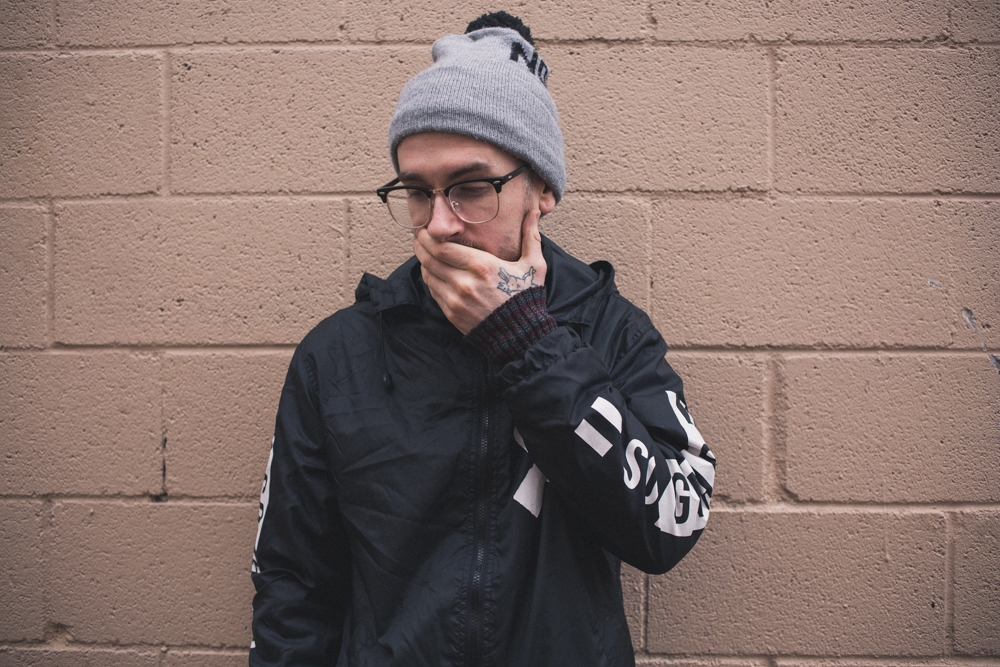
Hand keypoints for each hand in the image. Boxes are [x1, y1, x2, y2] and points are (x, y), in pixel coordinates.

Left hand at [413, 210, 545, 334]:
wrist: (521, 335)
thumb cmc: (527, 299)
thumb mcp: (534, 266)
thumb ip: (530, 237)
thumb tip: (534, 212)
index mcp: (482, 266)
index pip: (443, 248)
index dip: (429, 237)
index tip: (425, 229)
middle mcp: (465, 283)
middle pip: (430, 259)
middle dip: (421, 246)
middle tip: (420, 238)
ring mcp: (456, 300)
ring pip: (429, 275)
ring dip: (423, 262)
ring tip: (423, 252)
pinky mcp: (452, 313)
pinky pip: (433, 291)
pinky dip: (430, 279)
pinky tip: (432, 272)